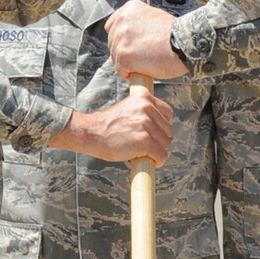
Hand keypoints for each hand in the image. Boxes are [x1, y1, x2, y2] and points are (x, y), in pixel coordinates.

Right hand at [53, 91, 173, 166]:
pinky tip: (147, 160)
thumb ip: (144, 112)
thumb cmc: (108, 125)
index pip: (168, 113)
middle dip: (158, 139)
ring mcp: (146, 124)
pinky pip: (161, 155)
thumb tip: (160, 126)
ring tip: (140, 150)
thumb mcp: (128, 108)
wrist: (91, 133)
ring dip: (156, 150)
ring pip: (165, 143)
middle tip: (143, 144)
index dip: (161, 126)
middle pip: (168, 130)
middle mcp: (147, 108)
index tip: (152, 132)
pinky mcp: (145, 141)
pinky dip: (156, 161)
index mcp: (144, 97)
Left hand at [106, 2, 187, 81]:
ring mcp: (120, 39)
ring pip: (116, 58)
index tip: (130, 45)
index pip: (112, 25)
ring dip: (129, 64)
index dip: (121, 38)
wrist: (184, 44)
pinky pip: (121, 71)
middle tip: (143, 55)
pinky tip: (145, 69)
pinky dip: (132, 74)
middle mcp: (122, 21)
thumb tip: (133, 35)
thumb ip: (138, 23)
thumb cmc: (176, 35)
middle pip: (112, 43)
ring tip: (147, 61)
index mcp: (129, 9)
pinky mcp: (123, 56)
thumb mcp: (154, 18)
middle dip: (125, 51)